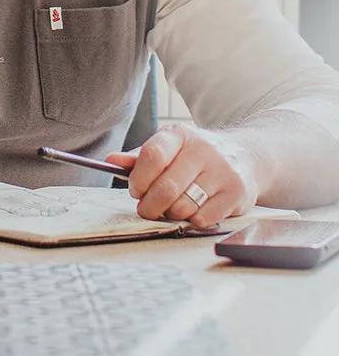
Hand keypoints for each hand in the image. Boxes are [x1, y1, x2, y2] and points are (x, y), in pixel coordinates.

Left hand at [106, 124, 259, 226]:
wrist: (245, 156)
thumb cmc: (196, 156)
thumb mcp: (169, 149)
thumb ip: (139, 158)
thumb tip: (110, 161)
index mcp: (180, 134)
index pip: (152, 156)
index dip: (139, 179)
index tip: (136, 190)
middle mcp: (203, 149)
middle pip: (166, 189)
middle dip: (150, 206)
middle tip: (148, 209)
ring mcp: (223, 171)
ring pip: (183, 207)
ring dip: (172, 214)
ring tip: (173, 207)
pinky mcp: (237, 193)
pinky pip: (204, 219)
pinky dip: (193, 221)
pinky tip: (195, 210)